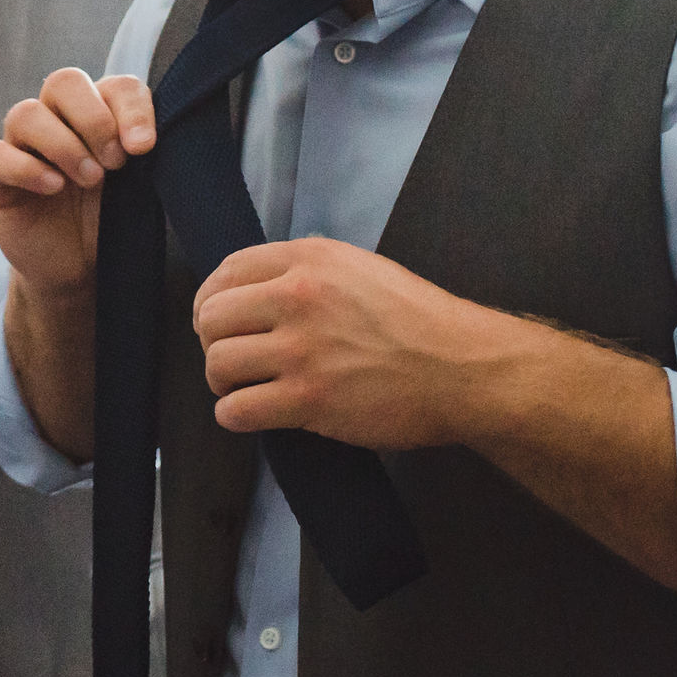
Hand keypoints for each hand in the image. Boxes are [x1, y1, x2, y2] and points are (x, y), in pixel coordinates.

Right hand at [0, 69, 154, 303]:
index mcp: (98, 115)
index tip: (143, 147)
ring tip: (90, 180)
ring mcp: (23, 146)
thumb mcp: (137, 187)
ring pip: (26, 114)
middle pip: (64, 82)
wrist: (78, 268)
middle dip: (94, 118)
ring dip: (63, 145)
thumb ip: (142, 157)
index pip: (115, 85)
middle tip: (115, 161)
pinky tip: (53, 187)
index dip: (131, 108)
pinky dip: (26, 168)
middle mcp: (58, 120)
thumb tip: (145, 138)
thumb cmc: (109, 221)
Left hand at [191, 239, 505, 449]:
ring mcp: (301, 349)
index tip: (217, 321)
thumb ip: (309, 273)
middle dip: (214, 342)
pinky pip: (236, 410)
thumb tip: (259, 289)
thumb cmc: (420, 322)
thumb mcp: (362, 270)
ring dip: (223, 382)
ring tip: (245, 389)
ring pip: (217, 364)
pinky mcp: (309, 399)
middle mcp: (297, 297)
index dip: (211, 300)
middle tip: (236, 360)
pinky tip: (252, 414)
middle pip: (211, 317)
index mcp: (309, 260)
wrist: (465, 369)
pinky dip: (235, 416)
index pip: (227, 271)